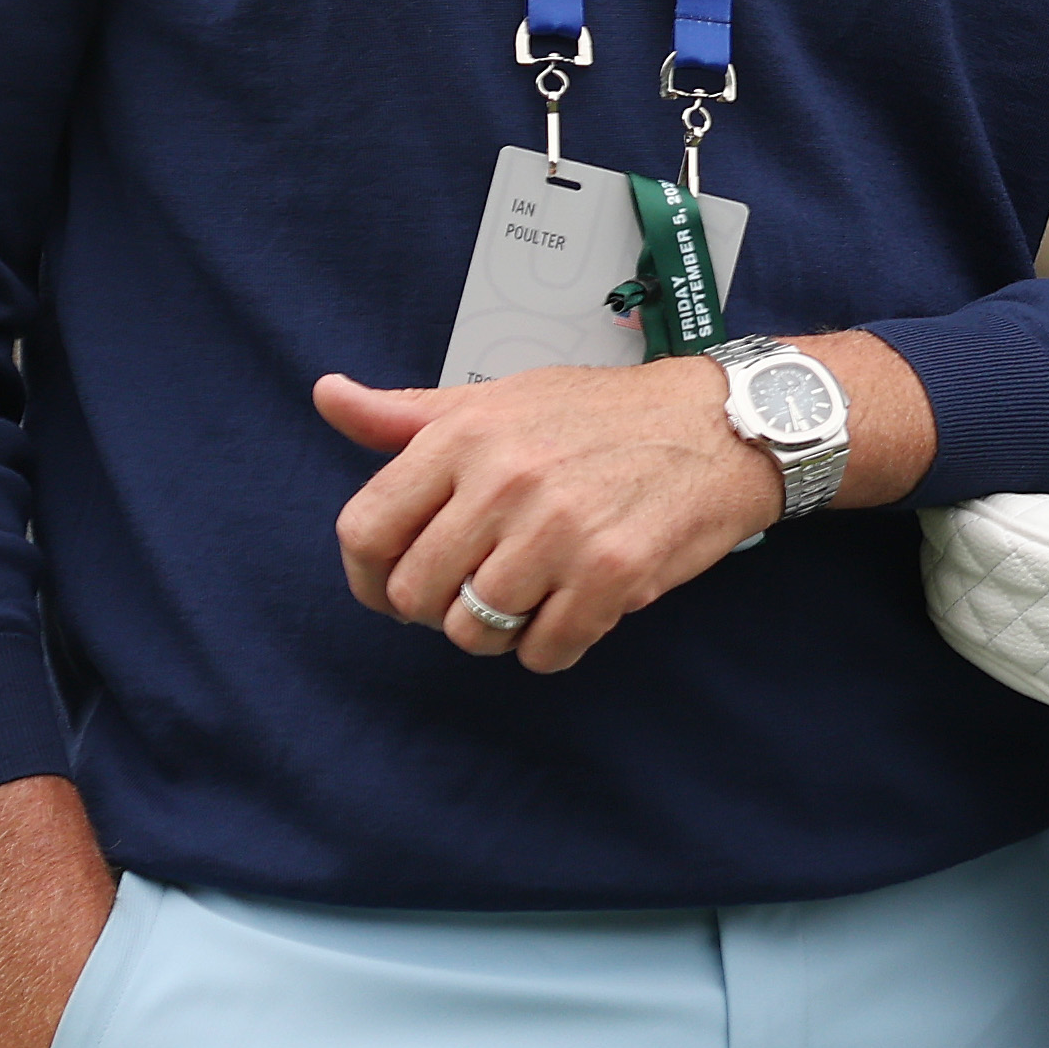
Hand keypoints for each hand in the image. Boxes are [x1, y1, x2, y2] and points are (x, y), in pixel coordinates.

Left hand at [316, 332, 935, 671]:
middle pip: (415, 594)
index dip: (370, 576)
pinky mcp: (612, 573)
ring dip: (498, 631)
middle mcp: (504, 479)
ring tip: (532, 597)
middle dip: (438, 609)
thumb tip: (326, 396)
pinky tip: (576, 611)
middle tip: (478, 593)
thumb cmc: (602, 415)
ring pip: (474, 631)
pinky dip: (553, 646)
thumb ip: (408, 415)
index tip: (396, 587)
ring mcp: (559, 529)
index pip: (364, 531)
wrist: (722, 425)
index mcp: (464, 434)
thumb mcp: (500, 399)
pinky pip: (544, 650)